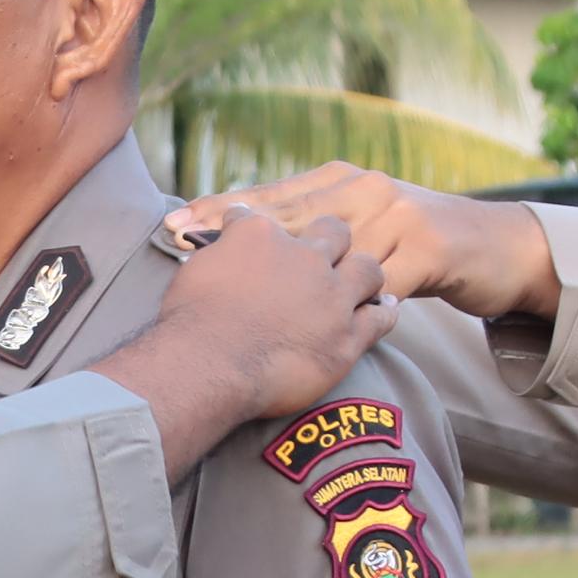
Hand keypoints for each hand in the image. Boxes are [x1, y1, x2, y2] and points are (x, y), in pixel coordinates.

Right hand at [91, 204, 394, 477]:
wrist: (208, 364)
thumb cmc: (190, 319)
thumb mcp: (196, 267)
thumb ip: (216, 249)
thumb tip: (211, 238)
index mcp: (263, 234)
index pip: (275, 214)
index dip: (277, 225)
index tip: (276, 237)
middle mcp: (305, 258)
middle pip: (335, 232)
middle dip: (334, 236)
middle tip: (331, 248)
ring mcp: (331, 297)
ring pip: (367, 269)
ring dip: (365, 271)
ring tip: (365, 278)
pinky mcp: (348, 337)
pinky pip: (381, 318)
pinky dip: (385, 311)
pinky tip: (386, 308)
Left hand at [164, 166, 555, 323]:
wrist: (496, 247)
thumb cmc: (418, 246)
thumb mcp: (364, 230)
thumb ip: (316, 236)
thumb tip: (247, 248)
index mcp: (343, 180)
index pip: (273, 195)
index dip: (224, 209)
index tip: (176, 223)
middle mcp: (365, 189)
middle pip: (288, 213)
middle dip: (233, 228)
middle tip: (182, 240)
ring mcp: (397, 215)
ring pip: (327, 243)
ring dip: (278, 265)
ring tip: (231, 280)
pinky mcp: (427, 247)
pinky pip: (377, 277)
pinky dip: (343, 296)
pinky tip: (310, 313)